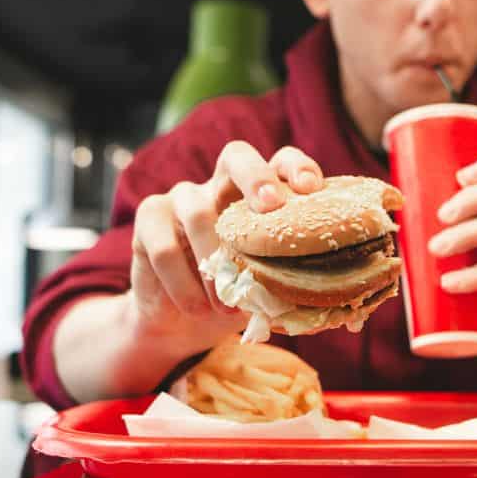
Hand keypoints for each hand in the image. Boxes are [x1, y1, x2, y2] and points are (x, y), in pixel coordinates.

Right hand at [128, 142, 324, 349]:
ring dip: (213, 260)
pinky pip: (163, 246)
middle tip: (270, 206)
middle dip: (255, 176)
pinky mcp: (149, 219)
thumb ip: (289, 283)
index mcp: (256, 196)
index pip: (280, 162)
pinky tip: (196, 308)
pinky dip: (182, 283)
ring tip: (227, 304)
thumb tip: (327, 300)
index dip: (297, 167)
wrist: (178, 323)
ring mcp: (181, 198)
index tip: (311, 188)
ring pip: (197, 211)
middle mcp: (220, 186)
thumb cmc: (233, 298)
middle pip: (236, 155)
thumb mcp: (265, 290)